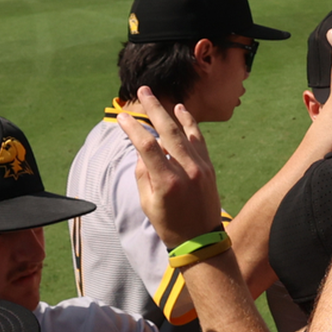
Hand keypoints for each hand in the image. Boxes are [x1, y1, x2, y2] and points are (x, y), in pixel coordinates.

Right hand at [118, 87, 223, 248]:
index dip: (133, 129)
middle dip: (153, 109)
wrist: (201, 240)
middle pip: (167, 131)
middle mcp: (186, 170)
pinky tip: (182, 111)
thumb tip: (142, 150)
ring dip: (171, 112)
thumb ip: (143, 173)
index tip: (122, 117)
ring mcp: (201, 167)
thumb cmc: (169, 224)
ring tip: (159, 97)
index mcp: (167, 182)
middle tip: (143, 91)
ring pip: (185, 132)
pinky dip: (190, 124)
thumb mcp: (147, 203)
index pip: (147, 147)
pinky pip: (198, 140)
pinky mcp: (209, 167)